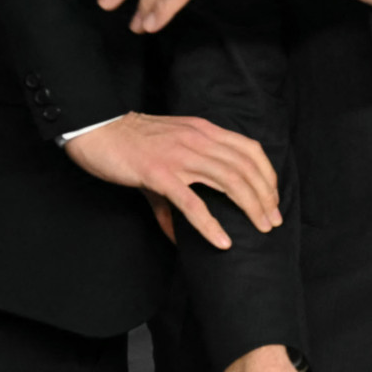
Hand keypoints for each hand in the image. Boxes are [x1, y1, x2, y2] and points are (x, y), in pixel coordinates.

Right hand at [63, 112, 280, 250]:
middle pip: (245, 168)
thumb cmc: (131, 143)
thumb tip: (179, 231)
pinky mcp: (160, 174)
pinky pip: (192, 202)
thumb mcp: (166, 156)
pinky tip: (222, 241)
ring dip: (250, 207)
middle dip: (265, 196)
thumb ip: (178, 189)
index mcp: (205, 131)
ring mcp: (181, 157)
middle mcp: (199, 141)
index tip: (273, 198)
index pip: (250, 150)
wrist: (98, 130)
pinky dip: (210, 224)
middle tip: (272, 220)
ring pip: (229, 181)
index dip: (267, 174)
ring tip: (260, 228)